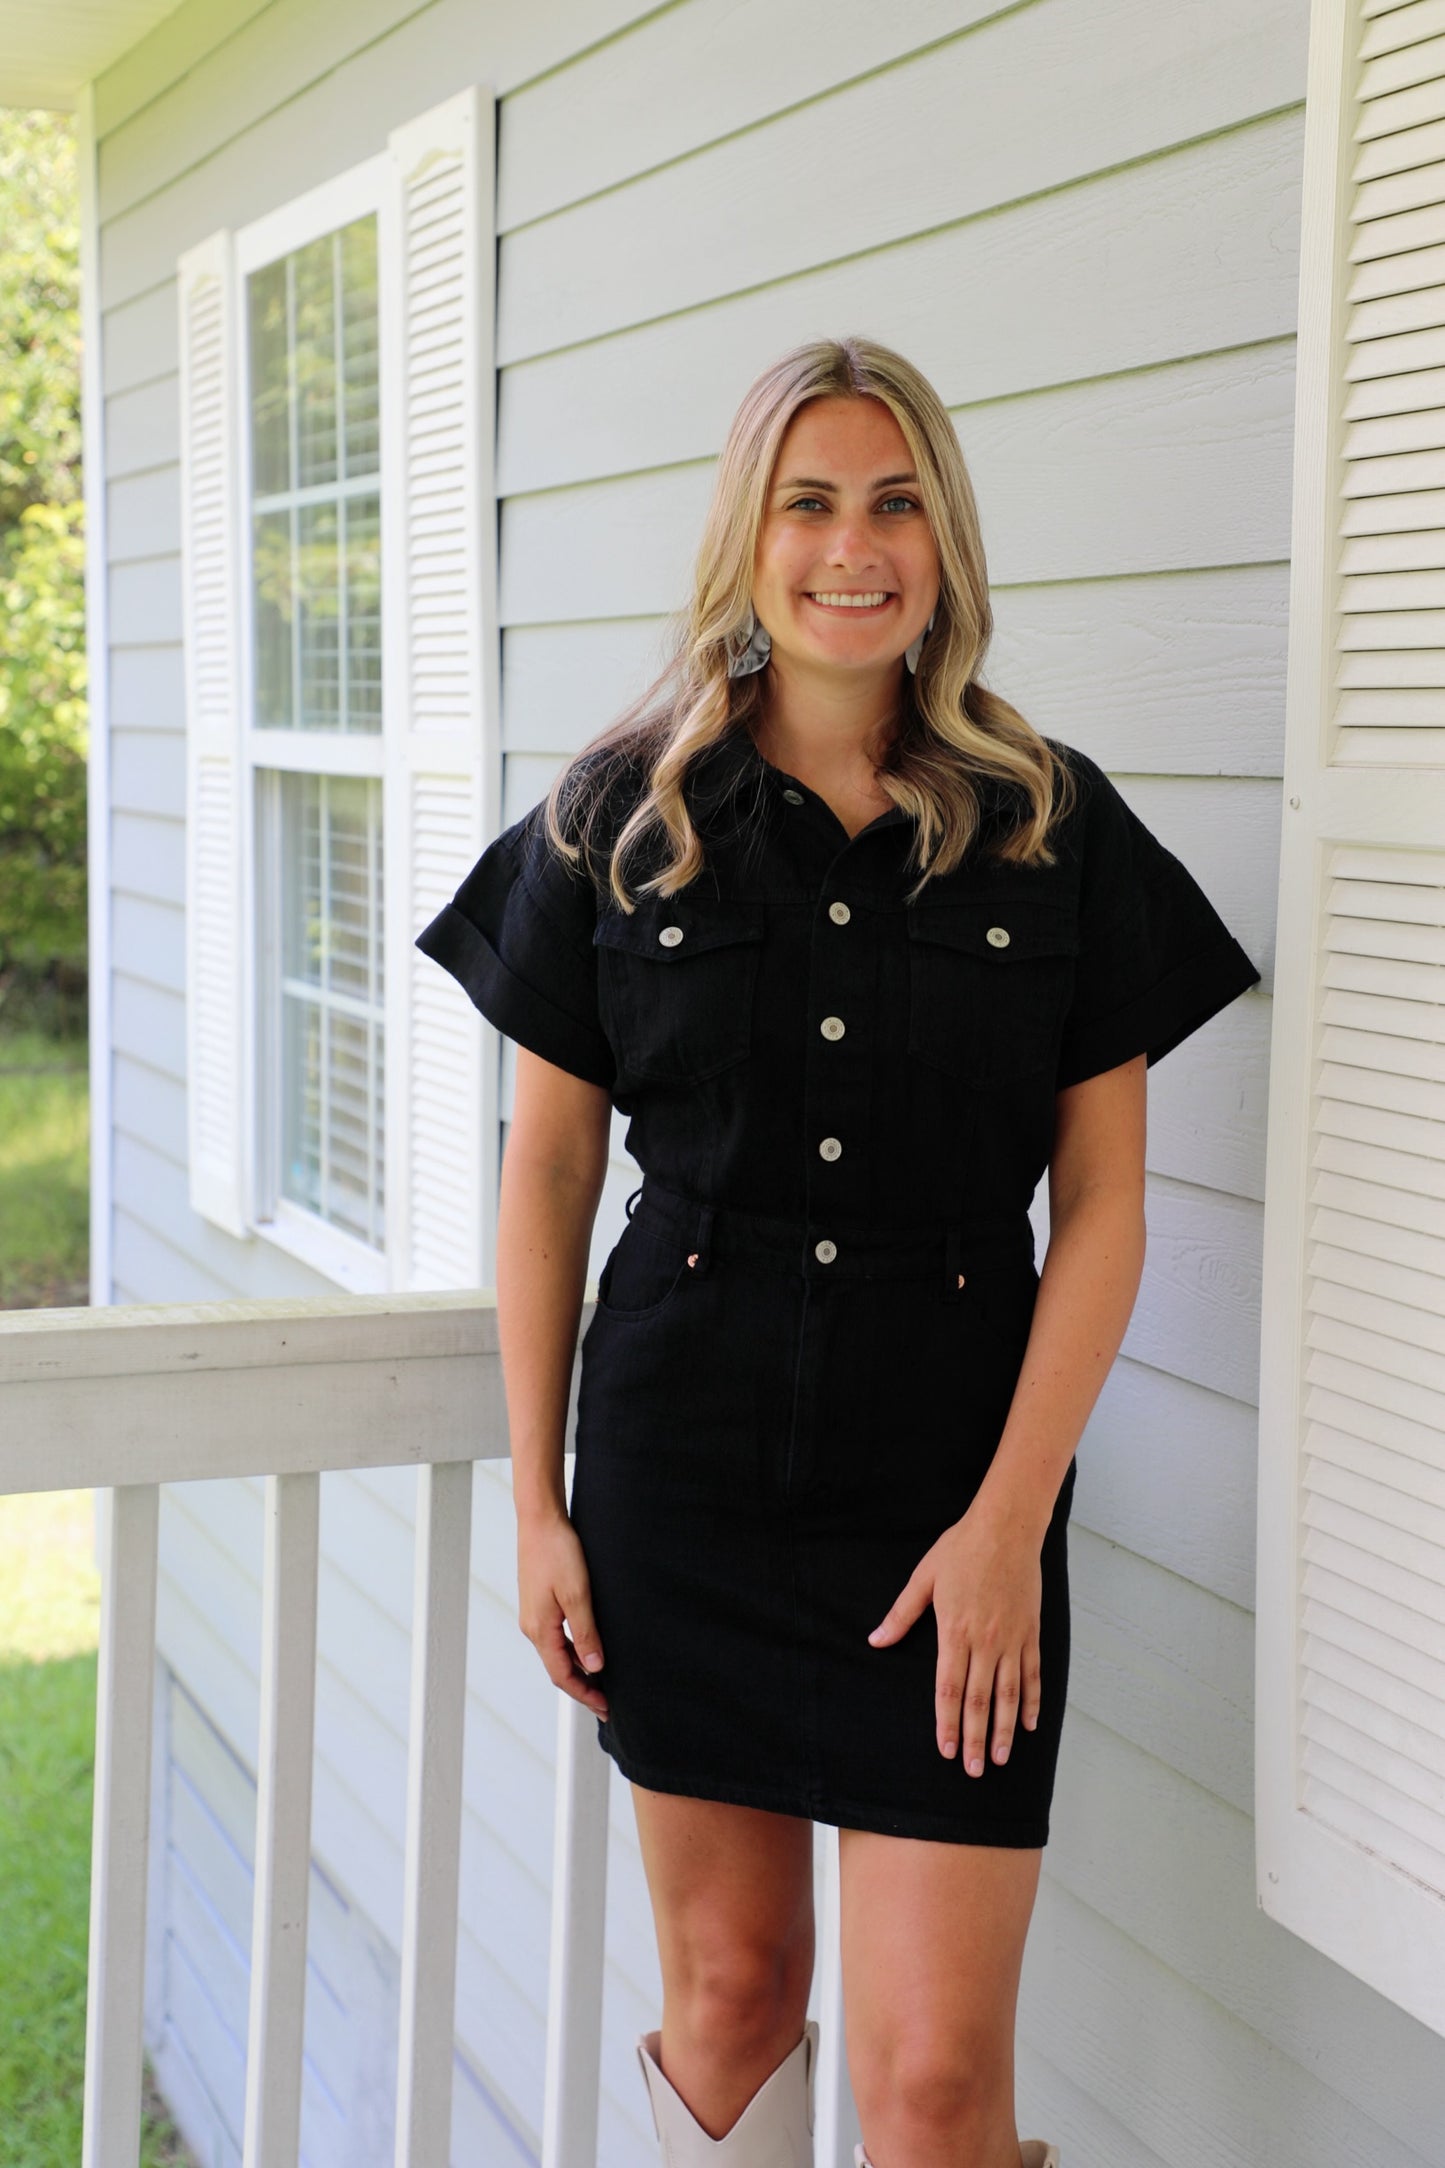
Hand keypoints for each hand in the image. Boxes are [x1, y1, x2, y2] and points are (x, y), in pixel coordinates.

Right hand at [517, 1509, 609, 1719]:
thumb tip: (595, 1667)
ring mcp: (534, 1615)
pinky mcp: (539, 1603)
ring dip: (579, 1668)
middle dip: (582, 1687)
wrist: (540, 1520)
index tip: (605, 1708)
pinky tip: (589, 1647)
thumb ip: (586, 1634)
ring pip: (558, 1653)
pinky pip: (556, 1636)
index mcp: (540, 1630)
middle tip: (606, 1702)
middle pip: (558, 1668)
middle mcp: (532, 1626)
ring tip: (602, 1680)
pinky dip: (573, 1649)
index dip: (584, 1695)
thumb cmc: (557, 1552)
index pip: (562, 1676)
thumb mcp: (578, 1595)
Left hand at [867, 1502, 1041, 1772]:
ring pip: (1009, 1695)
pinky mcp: (1030, 1632)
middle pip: (979, 1701)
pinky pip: (1032, 1674)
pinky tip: (1029, 1724)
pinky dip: (1031, 1701)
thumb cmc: (961, 1549)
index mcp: (955, 1632)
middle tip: (974, 1771)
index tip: (945, 1750)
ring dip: (1004, 1730)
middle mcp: (986, 1642)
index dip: (946, 1723)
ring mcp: (1012, 1639)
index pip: (949, 1690)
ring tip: (1000, 1759)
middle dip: (974, 1739)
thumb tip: (875, 1640)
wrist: (1006, 1527)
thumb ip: (901, 1615)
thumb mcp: (923, 1579)